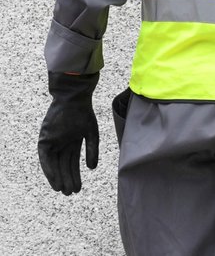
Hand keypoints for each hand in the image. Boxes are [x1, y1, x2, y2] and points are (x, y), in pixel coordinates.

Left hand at [38, 72, 99, 194]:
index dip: (75, 175)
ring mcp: (52, 142)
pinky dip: (50, 171)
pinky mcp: (44, 141)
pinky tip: (55, 180)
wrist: (73, 99)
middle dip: (67, 179)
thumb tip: (92, 169)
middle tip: (71, 193)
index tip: (78, 188)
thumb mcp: (91, 133)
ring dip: (58, 178)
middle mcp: (61, 144)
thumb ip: (92, 151)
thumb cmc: (83, 113)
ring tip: (63, 190)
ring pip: (54, 165)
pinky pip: (45, 159)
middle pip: (63, 166)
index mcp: (72, 142)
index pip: (72, 163)